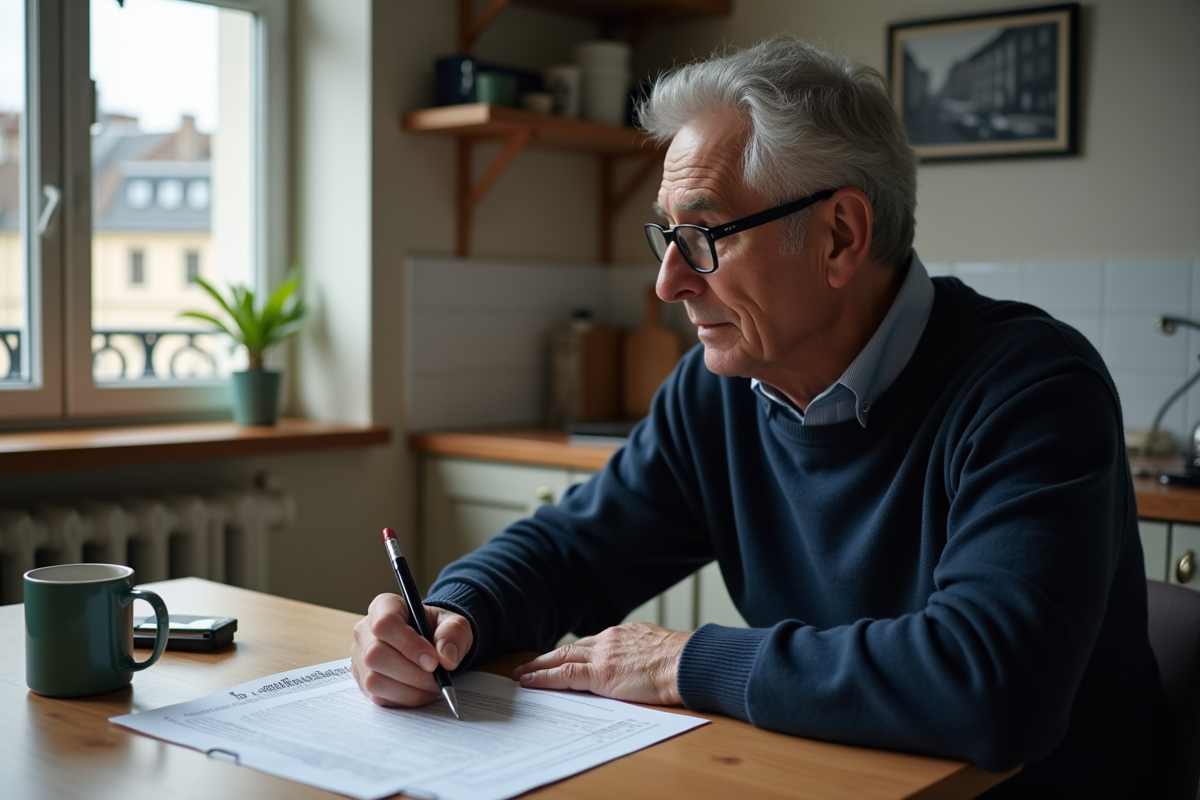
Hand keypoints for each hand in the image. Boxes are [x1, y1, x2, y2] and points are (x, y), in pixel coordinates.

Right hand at [350, 593, 472, 707]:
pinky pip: (379, 697)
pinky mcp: (363, 682)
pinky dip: (405, 699)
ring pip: (374, 680)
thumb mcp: (455, 623)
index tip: (433, 661)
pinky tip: (421, 692)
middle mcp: (365, 631)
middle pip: (376, 655)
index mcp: (384, 606)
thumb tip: (446, 658)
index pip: (385, 624)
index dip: (408, 645)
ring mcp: (360, 658)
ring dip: (409, 690)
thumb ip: (453, 634)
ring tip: (432, 686)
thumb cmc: (438, 630)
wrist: (431, 645)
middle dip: (412, 673)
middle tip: (436, 679)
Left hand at [512, 622, 689, 704]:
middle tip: (529, 665)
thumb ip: (643, 654)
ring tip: (522, 674)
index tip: (561, 659)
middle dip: (548, 657)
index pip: (592, 644)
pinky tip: (530, 682)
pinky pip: (564, 674)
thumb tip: (641, 665)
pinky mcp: (600, 674)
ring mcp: (603, 656)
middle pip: (571, 648)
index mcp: (625, 635)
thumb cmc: (683, 662)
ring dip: (539, 666)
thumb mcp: (660, 650)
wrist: (687, 664)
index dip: (573, 653)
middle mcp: (610, 640)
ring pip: (562, 658)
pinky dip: (544, 678)